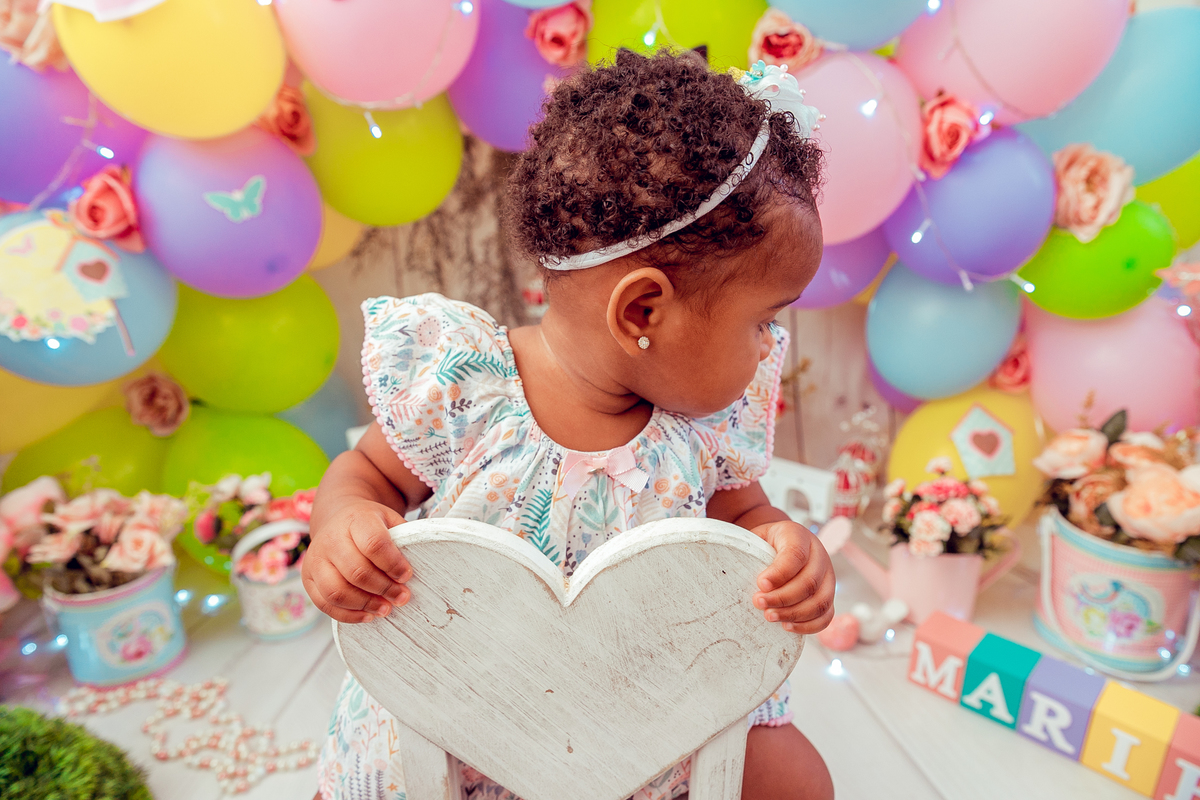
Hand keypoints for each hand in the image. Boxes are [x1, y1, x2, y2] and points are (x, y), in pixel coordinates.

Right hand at [301, 500, 411, 623]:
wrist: (338, 517)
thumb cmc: (371, 524)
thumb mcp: (389, 520)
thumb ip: (404, 538)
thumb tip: (421, 565)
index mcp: (355, 519)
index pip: (374, 544)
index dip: (393, 564)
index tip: (407, 576)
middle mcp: (331, 538)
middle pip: (356, 571)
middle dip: (383, 589)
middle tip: (402, 597)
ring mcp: (315, 559)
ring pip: (337, 591)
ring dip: (365, 605)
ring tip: (386, 609)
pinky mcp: (308, 578)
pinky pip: (325, 604)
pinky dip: (348, 615)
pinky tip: (368, 615)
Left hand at [751, 520, 834, 633]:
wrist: (781, 543)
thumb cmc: (765, 543)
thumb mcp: (757, 538)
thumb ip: (752, 551)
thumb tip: (746, 579)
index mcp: (799, 536)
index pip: (796, 555)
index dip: (779, 573)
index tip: (760, 584)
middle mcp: (819, 555)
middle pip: (809, 582)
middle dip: (782, 598)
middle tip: (759, 603)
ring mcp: (828, 576)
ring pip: (820, 601)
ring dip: (794, 614)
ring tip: (769, 617)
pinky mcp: (829, 595)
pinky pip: (826, 615)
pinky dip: (808, 626)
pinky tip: (787, 626)